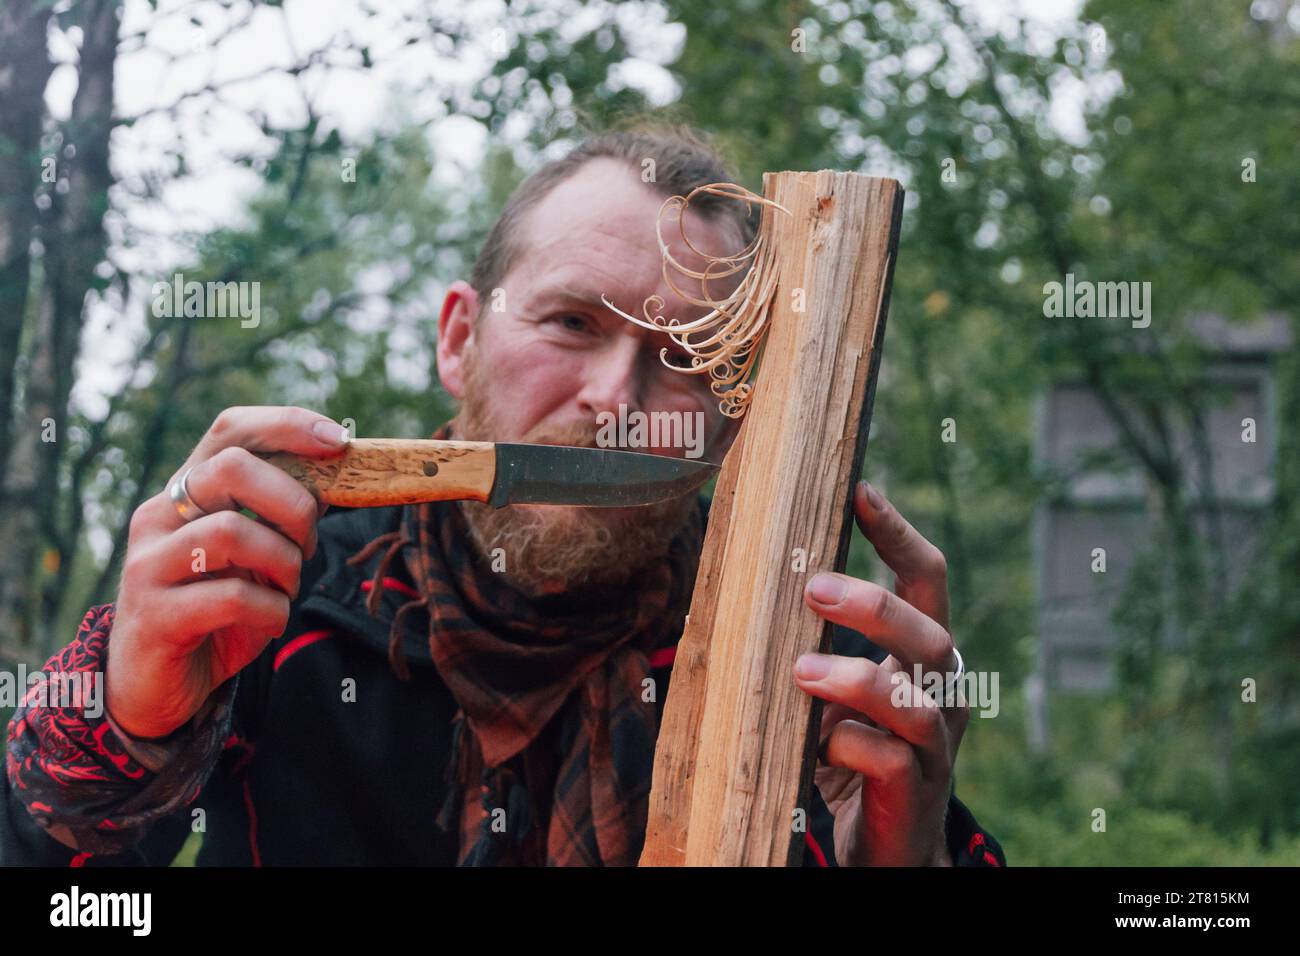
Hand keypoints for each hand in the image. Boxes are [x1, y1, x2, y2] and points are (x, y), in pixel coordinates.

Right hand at [105, 406, 347, 738]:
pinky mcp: (155, 616)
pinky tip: (270, 622)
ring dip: (284, 563)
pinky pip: (232, 597)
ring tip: (286, 589)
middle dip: (293, 503)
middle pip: (231, 468)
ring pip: (232, 531)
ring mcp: (149, 565)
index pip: (230, 430)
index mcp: (185, 493)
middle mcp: (158, 517)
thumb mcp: (254, 557)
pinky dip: (271, 611)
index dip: (287, 425)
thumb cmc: (216, 611)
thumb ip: (280, 516)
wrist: (155, 687)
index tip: (339, 442)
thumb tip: (338, 471)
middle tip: (307, 545)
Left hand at [793, 481, 967, 866]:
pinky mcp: (915, 792)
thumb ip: (813, 641)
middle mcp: (942, 691)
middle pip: (930, 634)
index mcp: (924, 653)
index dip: (898, 532)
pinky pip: (889, 759)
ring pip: (915, 701)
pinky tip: (816, 748)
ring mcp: (935, 744)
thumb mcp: (835, 687)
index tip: (858, 489)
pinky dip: (847, 746)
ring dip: (855, 679)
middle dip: (873, 607)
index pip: (928, 579)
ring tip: (801, 671)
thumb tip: (748, 580)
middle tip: (811, 589)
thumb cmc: (852, 747)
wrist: (883, 843)